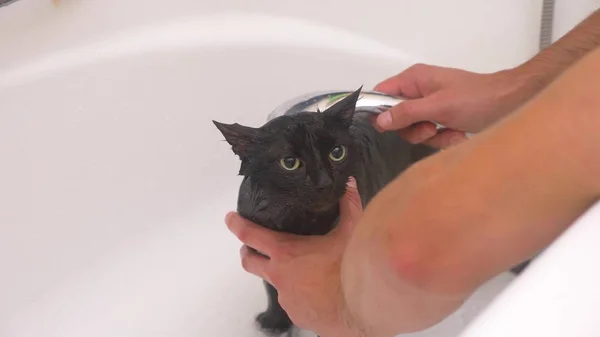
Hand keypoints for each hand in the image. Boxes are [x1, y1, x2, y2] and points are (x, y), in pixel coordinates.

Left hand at [225, 177, 363, 336]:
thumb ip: (347, 206)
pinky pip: (293, 301)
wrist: (361, 306)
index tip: (230, 218)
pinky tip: (317, 290)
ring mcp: (286, 297)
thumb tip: (348, 185)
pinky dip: (300, 293)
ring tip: (302, 270)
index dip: (237, 224)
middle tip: (249, 247)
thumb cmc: (351, 269)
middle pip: (249, 262)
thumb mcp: (350, 232)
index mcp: (286, 252)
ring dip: (282, 275)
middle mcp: (279, 275)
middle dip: (246, 252)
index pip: (250, 234)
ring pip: (275, 283)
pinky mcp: (296, 314)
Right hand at [372, 63, 534, 147]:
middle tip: (430, 128)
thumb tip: (379, 120)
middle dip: (413, 129)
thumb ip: (407, 113)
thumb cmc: (475, 100)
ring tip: (450, 130)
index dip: (378, 110)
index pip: (382, 93)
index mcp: (414, 79)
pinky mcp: (443, 120)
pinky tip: (460, 134)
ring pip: (415, 131)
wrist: (512, 104)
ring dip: (432, 137)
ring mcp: (432, 107)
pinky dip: (445, 139)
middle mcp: (419, 92)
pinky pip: (432, 136)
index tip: (386, 128)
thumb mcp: (438, 106)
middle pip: (397, 118)